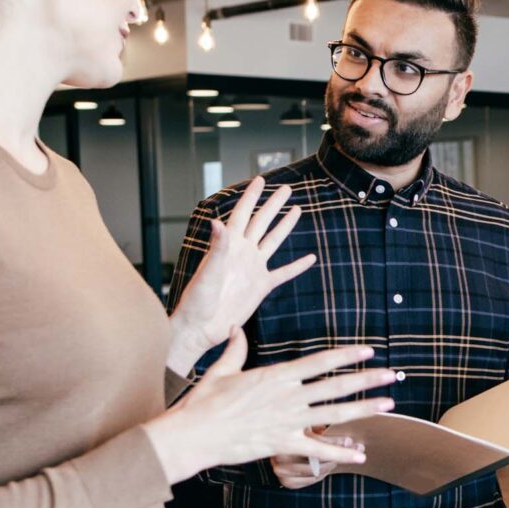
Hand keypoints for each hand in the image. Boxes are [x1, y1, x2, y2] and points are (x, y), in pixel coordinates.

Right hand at [145, 334, 395, 482]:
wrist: (194, 435)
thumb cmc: (204, 403)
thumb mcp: (221, 371)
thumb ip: (235, 350)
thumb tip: (234, 329)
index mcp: (276, 375)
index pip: (320, 361)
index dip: (347, 355)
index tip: (368, 350)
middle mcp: (288, 396)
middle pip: (336, 385)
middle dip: (368, 379)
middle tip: (393, 374)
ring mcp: (288, 421)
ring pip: (334, 413)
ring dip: (365, 409)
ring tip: (389, 404)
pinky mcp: (282, 444)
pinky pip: (317, 449)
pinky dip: (339, 452)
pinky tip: (360, 453)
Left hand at [169, 179, 313, 373]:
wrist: (202, 327)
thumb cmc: (198, 299)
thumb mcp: (208, 271)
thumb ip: (217, 246)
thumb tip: (217, 221)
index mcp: (228, 245)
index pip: (243, 214)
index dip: (251, 196)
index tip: (261, 179)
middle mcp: (242, 253)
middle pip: (262, 222)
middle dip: (273, 205)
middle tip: (287, 188)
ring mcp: (253, 268)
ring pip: (273, 242)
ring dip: (284, 226)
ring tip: (297, 210)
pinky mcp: (261, 287)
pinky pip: (283, 273)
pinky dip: (297, 266)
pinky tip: (310, 258)